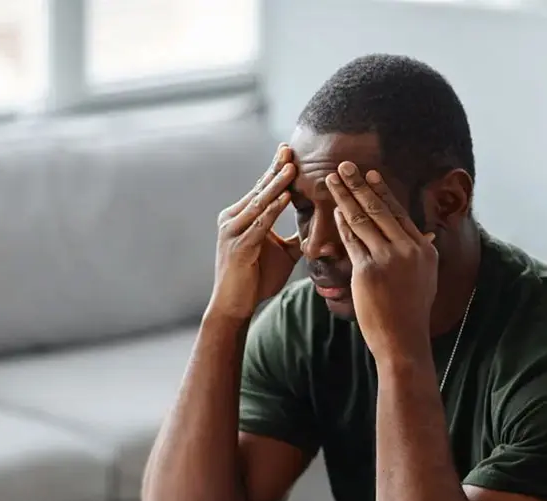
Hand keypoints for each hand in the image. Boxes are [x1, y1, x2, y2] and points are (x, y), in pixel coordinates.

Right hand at [208, 143, 301, 320]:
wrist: (234, 305)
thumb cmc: (255, 280)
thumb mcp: (281, 253)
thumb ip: (293, 237)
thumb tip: (314, 228)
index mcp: (240, 217)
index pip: (261, 188)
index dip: (275, 170)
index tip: (289, 151)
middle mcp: (232, 219)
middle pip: (259, 189)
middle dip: (275, 169)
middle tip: (289, 149)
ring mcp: (233, 232)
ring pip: (259, 203)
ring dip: (276, 185)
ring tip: (291, 167)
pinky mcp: (238, 247)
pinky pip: (259, 224)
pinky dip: (273, 209)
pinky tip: (285, 197)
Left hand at [326, 162, 438, 361]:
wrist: (403, 340)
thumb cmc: (411, 312)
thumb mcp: (426, 278)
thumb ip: (423, 253)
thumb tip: (427, 236)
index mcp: (423, 248)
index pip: (398, 212)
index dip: (382, 191)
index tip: (370, 175)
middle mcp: (408, 249)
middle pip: (378, 209)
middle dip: (358, 184)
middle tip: (344, 166)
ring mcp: (387, 258)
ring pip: (361, 220)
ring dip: (344, 197)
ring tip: (331, 182)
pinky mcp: (368, 270)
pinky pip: (351, 241)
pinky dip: (341, 224)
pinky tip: (334, 211)